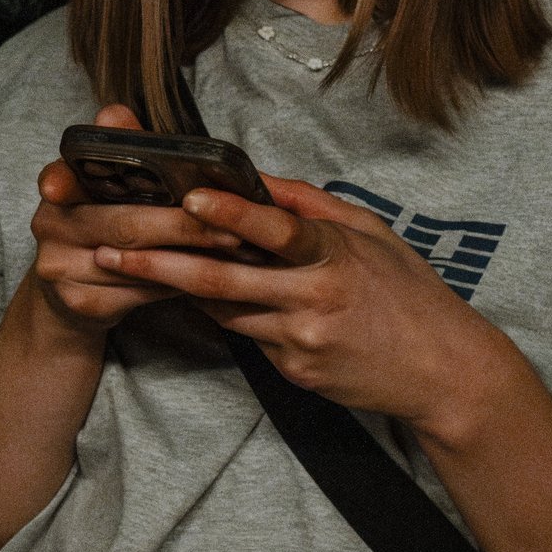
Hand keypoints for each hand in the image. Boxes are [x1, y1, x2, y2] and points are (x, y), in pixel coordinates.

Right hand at [30, 103, 256, 335]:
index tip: (60, 185)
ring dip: (191, 258)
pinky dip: (178, 284)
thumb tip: (114, 114)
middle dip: (184, 226)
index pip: (58, 177)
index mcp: (58, 189)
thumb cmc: (104, 227)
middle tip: (233, 228)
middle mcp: (50, 227)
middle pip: (124, 225)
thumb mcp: (109, 187)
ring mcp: (61, 269)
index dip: (61, 179)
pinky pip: (140, 293)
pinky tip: (208, 276)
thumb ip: (120, 149)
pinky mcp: (82, 303)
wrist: (70, 294)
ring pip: (137, 264)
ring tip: (235, 251)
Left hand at [91, 172, 518, 433]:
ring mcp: (300, 341)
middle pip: (225, 282)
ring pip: (224, 311)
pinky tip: (184, 297)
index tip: (189, 197)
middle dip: (161, 265)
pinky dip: (219, 314)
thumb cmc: (408, 292)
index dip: (231, 214)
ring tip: (121, 265)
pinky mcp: (294, 371)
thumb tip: (257, 178)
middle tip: (108, 250)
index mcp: (336, 257)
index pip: (276, 231)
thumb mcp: (370, 234)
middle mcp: (314, 299)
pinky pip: (246, 336)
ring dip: (174, 289)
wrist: (443, 373)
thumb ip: (310, 206)